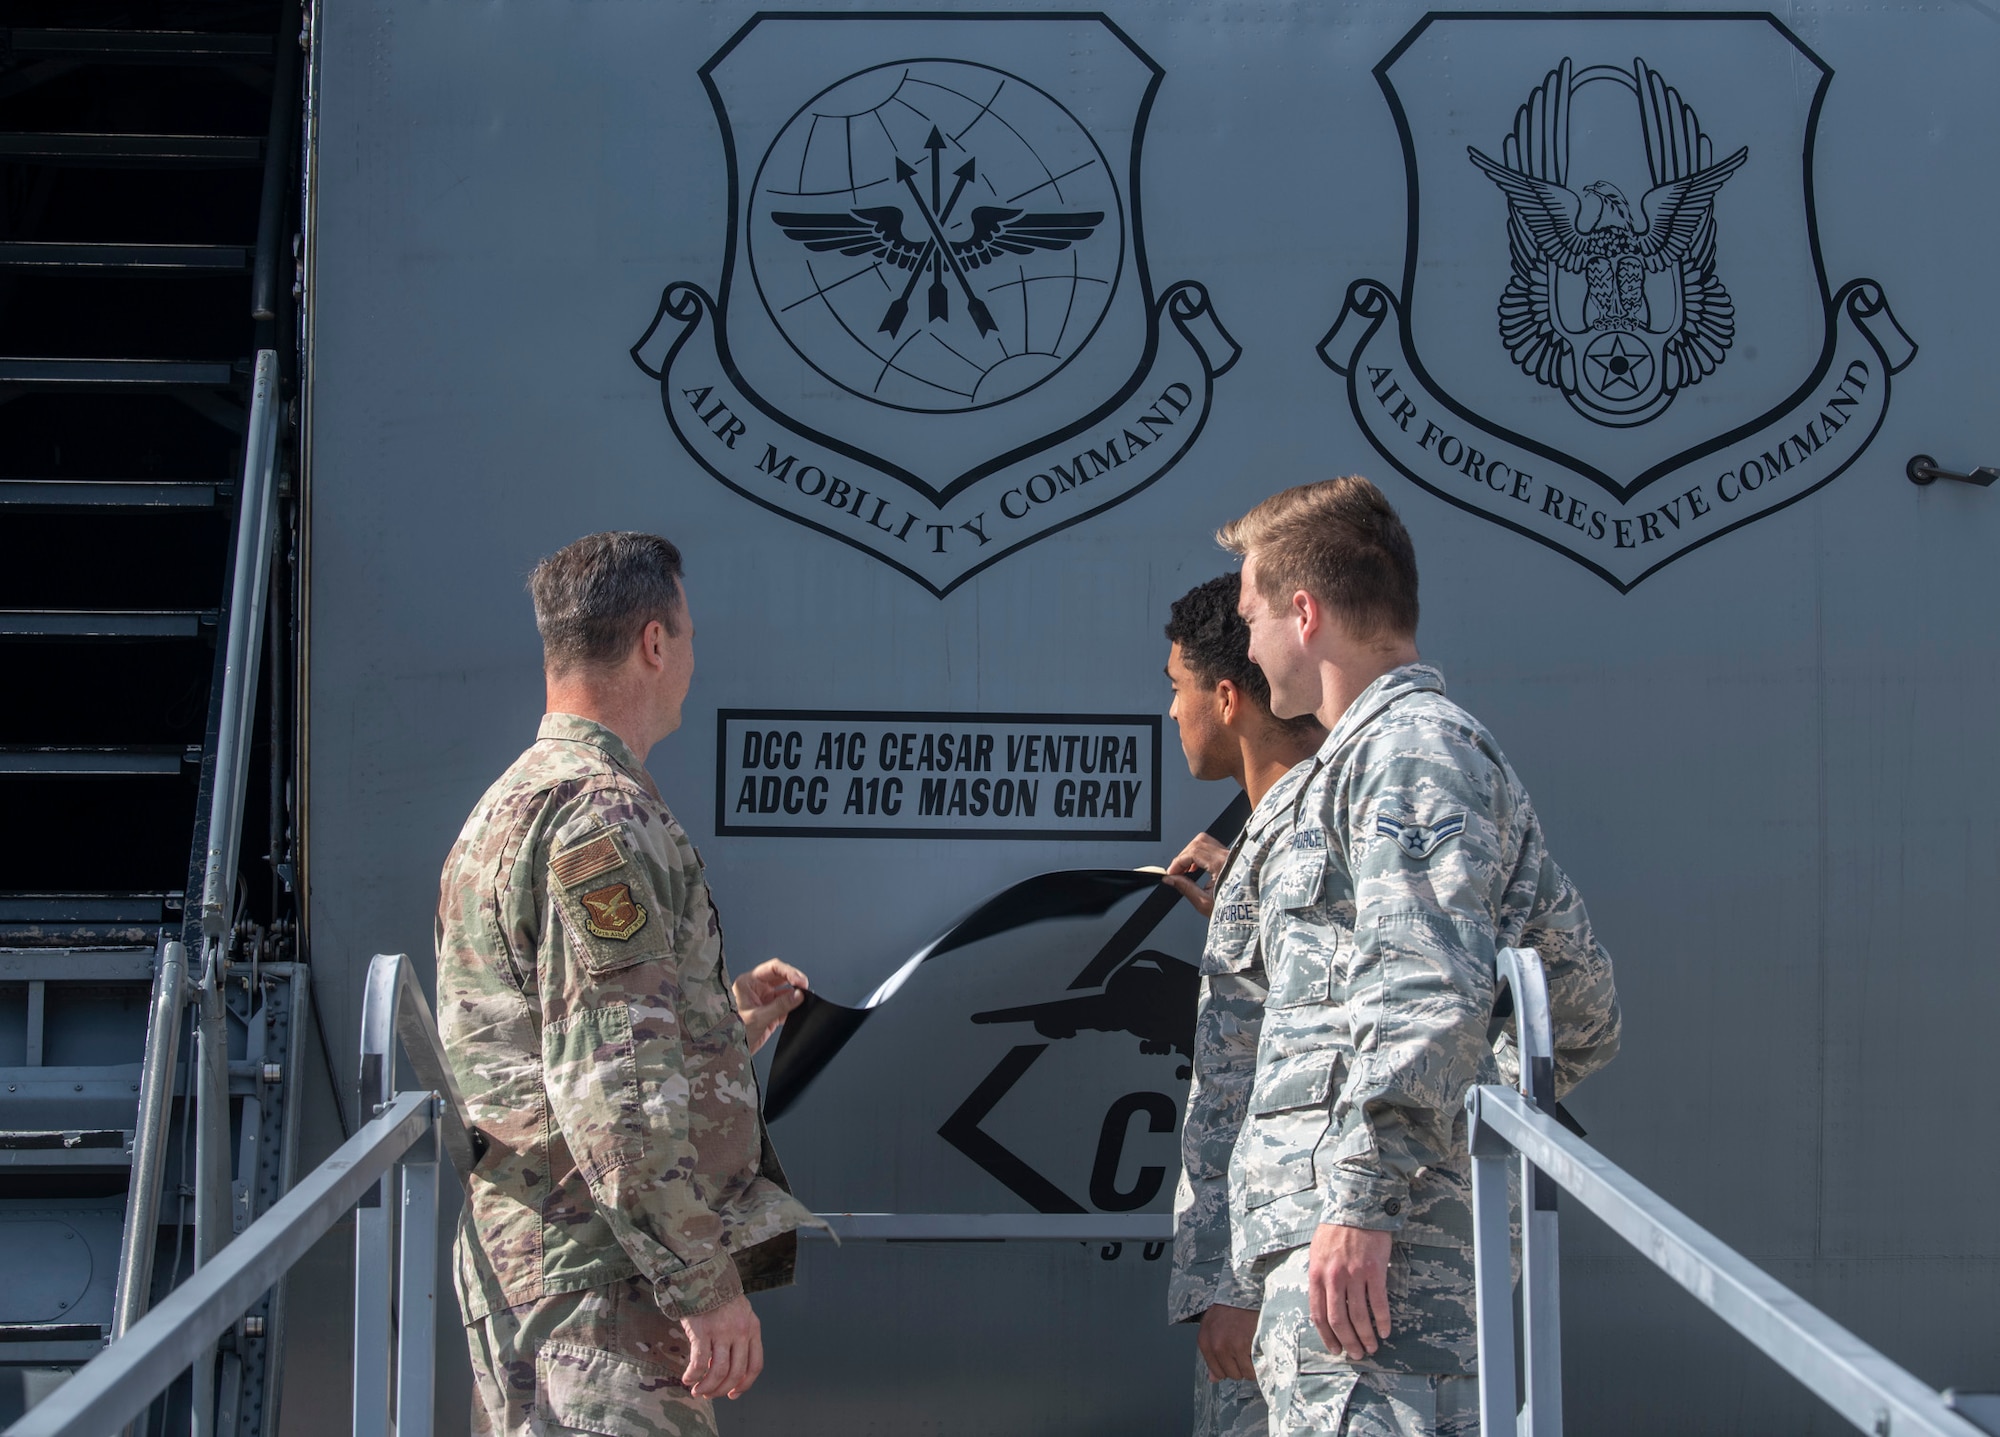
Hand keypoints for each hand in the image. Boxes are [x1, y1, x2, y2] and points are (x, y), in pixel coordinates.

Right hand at [680, 1294, 762, 1398]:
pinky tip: (687, 1378)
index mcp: (752, 1328)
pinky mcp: (702, 1331)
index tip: (733, 1394)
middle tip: (708, 1394)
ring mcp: (722, 1331)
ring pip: (718, 1371)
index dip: (745, 1385)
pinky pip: (699, 1362)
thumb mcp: (740, 1313)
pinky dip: (693, 1375)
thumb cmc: (718, 1296)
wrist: (702, 1273)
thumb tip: (729, 1368)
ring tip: (696, 1390)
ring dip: (707, 1386)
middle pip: (736, 1372)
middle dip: (722, 1389)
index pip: (755, 1365)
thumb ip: (740, 1336)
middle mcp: (740, 1331)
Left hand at [733, 958, 806, 1054]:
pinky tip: (798, 1011)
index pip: (773, 968)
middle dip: (795, 981)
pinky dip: (794, 1008)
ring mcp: (764, 1000)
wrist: (730, 1051)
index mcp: (749, 982)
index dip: (789, 972)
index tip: (800, 981)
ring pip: (786, 992)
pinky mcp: (770, 1012)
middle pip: (781, 977)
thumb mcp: (758, 1017)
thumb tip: (798, 995)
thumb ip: (780, 1005)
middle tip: (805, 988)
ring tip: (804, 1000)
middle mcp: (757, 988)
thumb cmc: (733, 1031)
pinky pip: (786, 1006)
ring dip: (796, 995)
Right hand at [1163, 832, 1231, 917]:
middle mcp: (1228, 857)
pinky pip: (1212, 847)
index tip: (1171, 873)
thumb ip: (1185, 888)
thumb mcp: (1204, 903)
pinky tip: (1196, 867)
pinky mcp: (1231, 858)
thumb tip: (1170, 879)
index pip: (1193, 852)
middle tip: (1176, 871)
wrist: (1248, 915)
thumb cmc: (1232, 911)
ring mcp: (1231, 856)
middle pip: (1198, 843)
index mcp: (1222, 866)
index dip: (1178, 862)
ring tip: (1185, 869)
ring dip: (1191, 853)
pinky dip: (1200, 854)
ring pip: (1205, 842)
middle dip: (1183, 856)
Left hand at [1196, 1303, 1257, 1381]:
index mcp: (1204, 1341)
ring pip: (1244, 1373)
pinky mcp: (1242, 1345)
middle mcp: (1214, 1345)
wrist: (1245, 1292)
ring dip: (1252, 1366)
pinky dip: (1259, 1364)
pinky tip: (1259, 1350)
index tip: (1237, 1356)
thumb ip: (1212, 1352)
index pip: (1217, 1371)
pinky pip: (1253, 1368)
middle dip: (1241, 1366)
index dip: (1230, 1366)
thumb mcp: (1214, 1326)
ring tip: (1253, 1350)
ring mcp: (1228, 1346)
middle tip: (1247, 1351)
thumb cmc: (1231, 1308)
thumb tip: (1213, 1379)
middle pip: (1231, 1374)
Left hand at [1307, 1223, 1393, 1360]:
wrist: (1357, 1205)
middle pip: (1339, 1320)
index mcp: (1317, 1274)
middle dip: (1348, 1342)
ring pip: (1359, 1315)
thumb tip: (1321, 1304)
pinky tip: (1386, 1331)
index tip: (1335, 1348)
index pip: (1318, 1314)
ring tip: (1372, 1347)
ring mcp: (1354, 1274)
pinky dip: (1383, 1320)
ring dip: (1366, 1336)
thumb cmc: (1336, 1229)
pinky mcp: (1375, 1270)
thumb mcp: (1317, 1251)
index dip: (1327, 1336)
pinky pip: (1379, 1302)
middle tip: (1356, 1354)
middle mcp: (1334, 1277)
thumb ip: (1319, 1277)